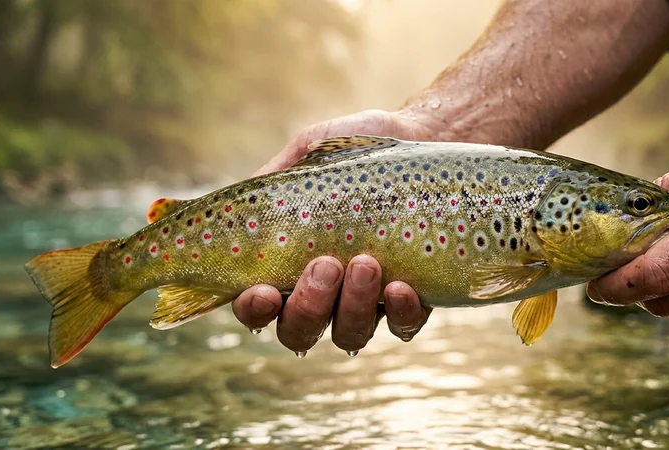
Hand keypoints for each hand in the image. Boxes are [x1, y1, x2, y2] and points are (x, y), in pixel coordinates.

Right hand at [232, 109, 434, 353]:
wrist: (420, 136)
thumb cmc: (356, 152)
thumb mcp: (306, 153)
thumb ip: (273, 177)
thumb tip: (247, 198)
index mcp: (288, 265)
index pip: (257, 305)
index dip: (253, 310)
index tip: (263, 291)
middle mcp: (324, 293)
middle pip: (299, 331)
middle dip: (308, 306)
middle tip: (325, 264)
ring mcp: (367, 302)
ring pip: (350, 335)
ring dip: (353, 308)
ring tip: (366, 263)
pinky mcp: (411, 300)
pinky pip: (403, 325)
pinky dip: (400, 313)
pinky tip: (401, 286)